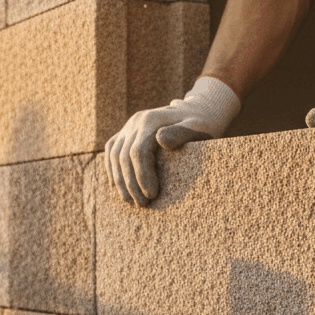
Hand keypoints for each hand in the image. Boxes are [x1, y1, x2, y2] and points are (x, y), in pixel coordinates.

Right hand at [104, 76, 240, 205]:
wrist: (197, 110)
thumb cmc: (202, 124)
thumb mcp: (198, 127)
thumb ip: (181, 133)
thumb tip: (160, 139)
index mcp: (151, 120)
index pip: (138, 152)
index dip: (142, 175)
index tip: (152, 195)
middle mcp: (136, 121)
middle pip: (123, 156)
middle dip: (131, 183)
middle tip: (142, 204)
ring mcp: (129, 126)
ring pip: (114, 154)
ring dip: (120, 180)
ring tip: (130, 200)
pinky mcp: (126, 132)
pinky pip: (112, 149)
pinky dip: (111, 168)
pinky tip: (116, 186)